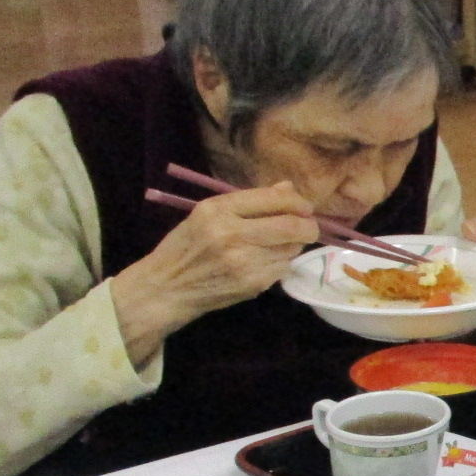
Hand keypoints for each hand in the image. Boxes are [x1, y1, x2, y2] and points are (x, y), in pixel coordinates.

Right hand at [110, 182, 321, 365]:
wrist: (167, 287)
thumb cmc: (186, 246)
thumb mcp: (207, 215)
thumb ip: (249, 202)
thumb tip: (288, 188)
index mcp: (218, 210)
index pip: (274, 199)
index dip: (297, 202)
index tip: (303, 207)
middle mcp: (232, 233)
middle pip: (292, 225)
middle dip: (308, 225)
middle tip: (308, 227)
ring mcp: (244, 261)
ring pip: (291, 249)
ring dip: (293, 246)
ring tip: (278, 245)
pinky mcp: (252, 284)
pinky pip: (283, 268)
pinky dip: (281, 264)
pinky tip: (264, 263)